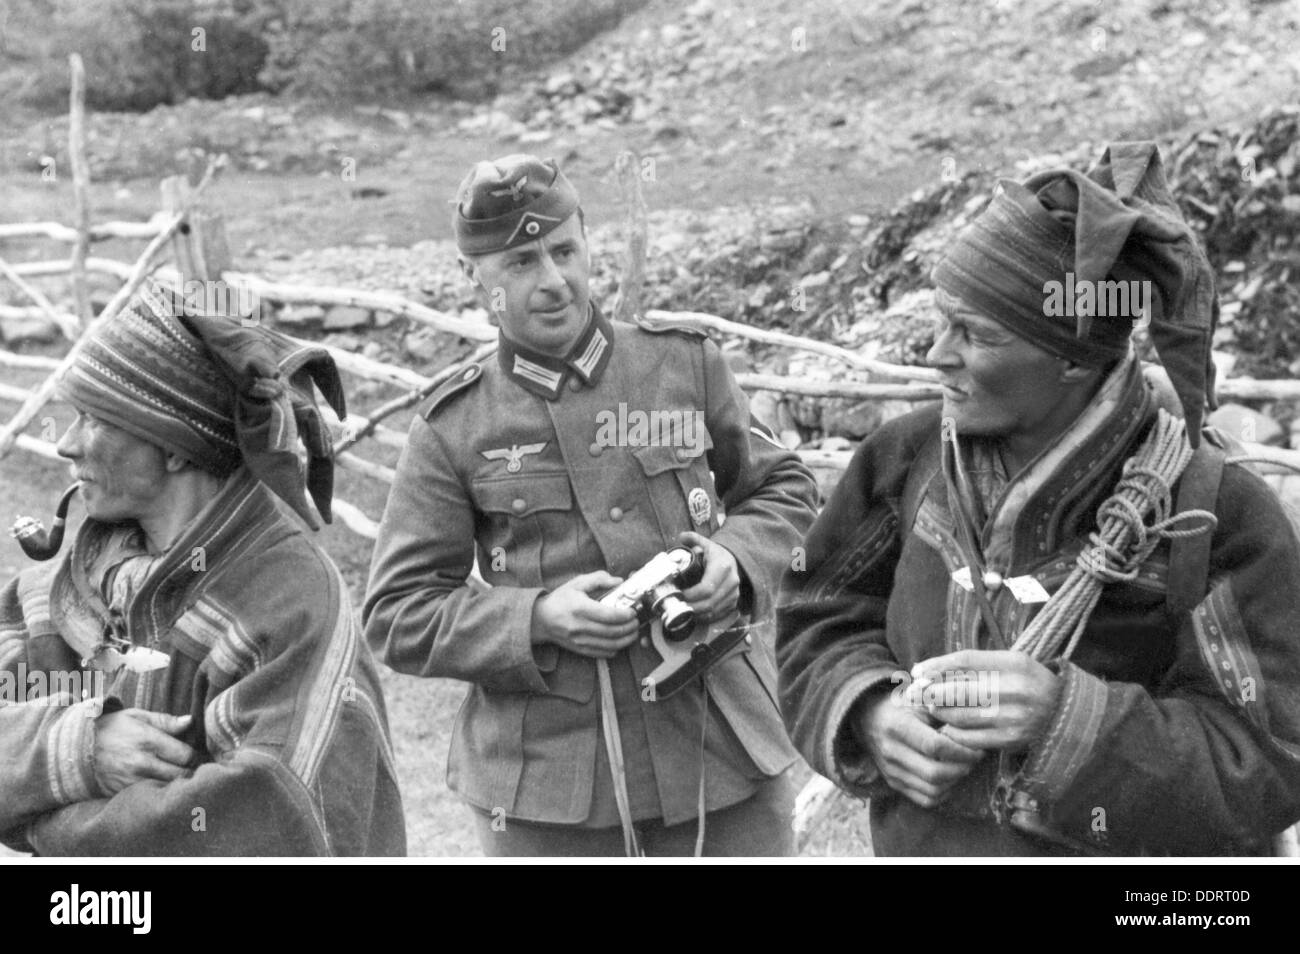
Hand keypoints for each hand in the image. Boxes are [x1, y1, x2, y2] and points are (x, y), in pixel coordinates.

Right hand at [92, 708, 195, 794]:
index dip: (193, 755)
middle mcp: (140, 763)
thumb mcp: (136, 716)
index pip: (186, 755)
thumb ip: (165, 721)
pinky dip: (155, 792)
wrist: (74, 748)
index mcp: (147, 740)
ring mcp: (130, 781)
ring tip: (171, 775)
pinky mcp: (120, 793)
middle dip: (187, 771)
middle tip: (185, 767)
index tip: (189, 754)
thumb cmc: (110, 728)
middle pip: (180, 775)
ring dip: (173, 783)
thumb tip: (190, 722)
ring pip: (166, 788)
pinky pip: (147, 796)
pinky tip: (154, 783)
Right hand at [531, 571, 639, 657]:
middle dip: (629, 627)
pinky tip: (620, 642)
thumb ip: (598, 579)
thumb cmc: (560, 600)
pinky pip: (602, 653)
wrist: (540, 619)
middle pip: (612, 631)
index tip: (632, 611)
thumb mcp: (577, 583)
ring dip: (626, 640)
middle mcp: (579, 626)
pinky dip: (615, 649)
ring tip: (633, 632)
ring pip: (610, 645)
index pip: (608, 615)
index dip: (625, 615)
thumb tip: (618, 581)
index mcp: (580, 608)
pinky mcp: (579, 649)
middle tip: (636, 622)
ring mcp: (579, 640)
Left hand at [675, 531, 740, 623]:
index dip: (691, 595)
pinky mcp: (734, 603)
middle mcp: (731, 582)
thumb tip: (681, 537)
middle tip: (677, 605)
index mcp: (723, 567)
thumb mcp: (706, 543)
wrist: (736, 561)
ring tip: (682, 611)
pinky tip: (693, 614)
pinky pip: (718, 615)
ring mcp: (734, 594)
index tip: (679, 594)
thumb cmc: (717, 554)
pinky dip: (704, 617)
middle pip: (709, 602)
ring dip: (696, 614)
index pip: (706, 588)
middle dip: (690, 607)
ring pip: (713, 611)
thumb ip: (693, 538)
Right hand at [854, 688, 985, 808]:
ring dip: (955, 781)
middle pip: (935, 773)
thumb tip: (971, 719)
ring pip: (932, 790)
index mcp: (898, 726)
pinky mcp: (894, 783)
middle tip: (973, 759)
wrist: (869, 717)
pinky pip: (924, 799)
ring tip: (963, 766)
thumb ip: (943, 707)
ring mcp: (891, 770)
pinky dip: (943, 793)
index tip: (976, 748)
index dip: (961, 751)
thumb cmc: (901, 705)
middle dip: (962, 768)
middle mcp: (891, 752)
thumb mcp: (919, 698)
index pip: (935, 746)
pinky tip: (949, 777)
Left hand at [910, 650, 1061, 752]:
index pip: (965, 660)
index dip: (936, 666)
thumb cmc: (1026, 683)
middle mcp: (1016, 689)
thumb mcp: (1007, 663)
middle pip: (959, 689)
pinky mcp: (1011, 740)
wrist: (1064, 714)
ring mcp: (1014, 717)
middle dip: (931, 692)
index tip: (916, 671)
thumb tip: (923, 670)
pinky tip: (945, 727)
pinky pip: (970, 738)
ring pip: (961, 715)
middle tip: (914, 694)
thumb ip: (971, 664)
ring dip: (939, 712)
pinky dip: (952, 733)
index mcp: (1016, 663)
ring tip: (929, 708)